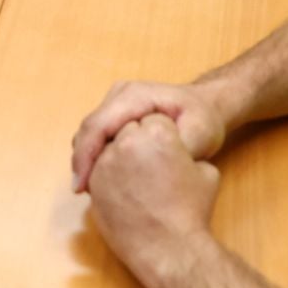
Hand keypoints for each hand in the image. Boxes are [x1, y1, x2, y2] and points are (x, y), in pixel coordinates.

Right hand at [72, 79, 226, 193]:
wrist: (206, 107)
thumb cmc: (203, 119)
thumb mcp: (202, 133)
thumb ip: (180, 147)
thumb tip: (160, 163)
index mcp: (135, 96)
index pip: (99, 124)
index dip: (86, 156)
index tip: (82, 186)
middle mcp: (120, 95)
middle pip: (89, 129)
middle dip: (82, 162)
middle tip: (82, 192)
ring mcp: (115, 103)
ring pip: (89, 134)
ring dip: (87, 161)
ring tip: (91, 189)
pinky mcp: (115, 116)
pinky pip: (97, 137)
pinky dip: (95, 158)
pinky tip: (100, 180)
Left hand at [88, 114, 222, 287]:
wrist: (170, 249)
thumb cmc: (191, 211)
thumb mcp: (205, 171)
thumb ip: (187, 151)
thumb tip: (178, 153)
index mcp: (158, 132)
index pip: (153, 119)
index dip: (162, 134)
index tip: (166, 149)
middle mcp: (128, 142)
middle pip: (128, 128)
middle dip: (137, 140)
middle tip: (149, 161)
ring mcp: (107, 162)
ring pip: (110, 147)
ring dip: (119, 155)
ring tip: (136, 175)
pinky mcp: (94, 183)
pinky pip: (98, 169)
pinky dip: (108, 174)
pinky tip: (123, 188)